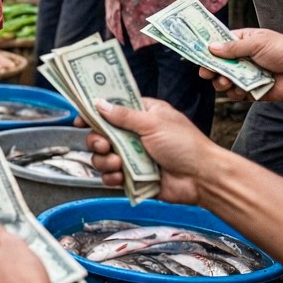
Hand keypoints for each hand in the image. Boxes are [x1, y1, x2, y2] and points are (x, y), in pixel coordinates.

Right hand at [86, 98, 212, 203]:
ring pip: (102, 156)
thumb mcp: (153, 123)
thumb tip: (99, 103)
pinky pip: (109, 176)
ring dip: (105, 160)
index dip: (94, 113)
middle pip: (100, 134)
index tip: (80, 119)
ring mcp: (132, 156)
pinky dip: (111, 177)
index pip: (111, 110)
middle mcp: (134, 134)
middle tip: (104, 144)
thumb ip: (123, 115)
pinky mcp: (132, 176)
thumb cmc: (186, 145)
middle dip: (97, 140)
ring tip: (119, 163)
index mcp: (142, 115)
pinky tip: (120, 176)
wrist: (202, 179)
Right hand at [200, 28, 282, 101]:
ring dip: (221, 83)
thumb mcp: (257, 43)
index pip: (218, 45)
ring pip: (222, 81)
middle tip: (208, 73)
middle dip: (210, 70)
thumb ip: (233, 47)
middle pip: (216, 65)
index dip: (206, 50)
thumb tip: (211, 47)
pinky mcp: (251, 91)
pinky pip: (235, 94)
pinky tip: (241, 90)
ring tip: (227, 82)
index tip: (196, 55)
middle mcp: (241, 59)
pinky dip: (235, 93)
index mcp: (241, 43)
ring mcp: (245, 75)